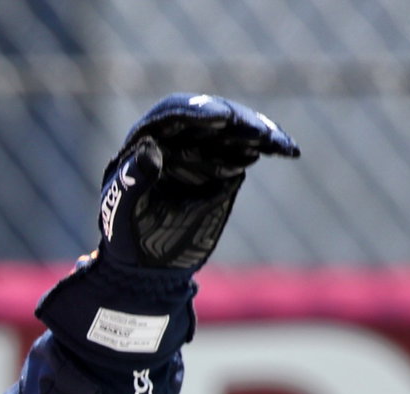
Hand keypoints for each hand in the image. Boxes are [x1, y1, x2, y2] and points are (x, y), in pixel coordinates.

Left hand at [96, 93, 299, 270]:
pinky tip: (286, 150)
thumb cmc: (125, 236)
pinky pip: (249, 148)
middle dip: (236, 120)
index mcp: (146, 142)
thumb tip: (148, 147)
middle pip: (210, 116)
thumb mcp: (122, 210)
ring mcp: (202, 150)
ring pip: (234, 129)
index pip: (173, 114)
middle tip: (259, 132)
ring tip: (278, 143)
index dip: (196, 111)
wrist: (147, 265)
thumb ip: (132, 180)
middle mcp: (175, 139)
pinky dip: (269, 146)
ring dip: (258, 131)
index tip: (220, 118)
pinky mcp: (223, 165)